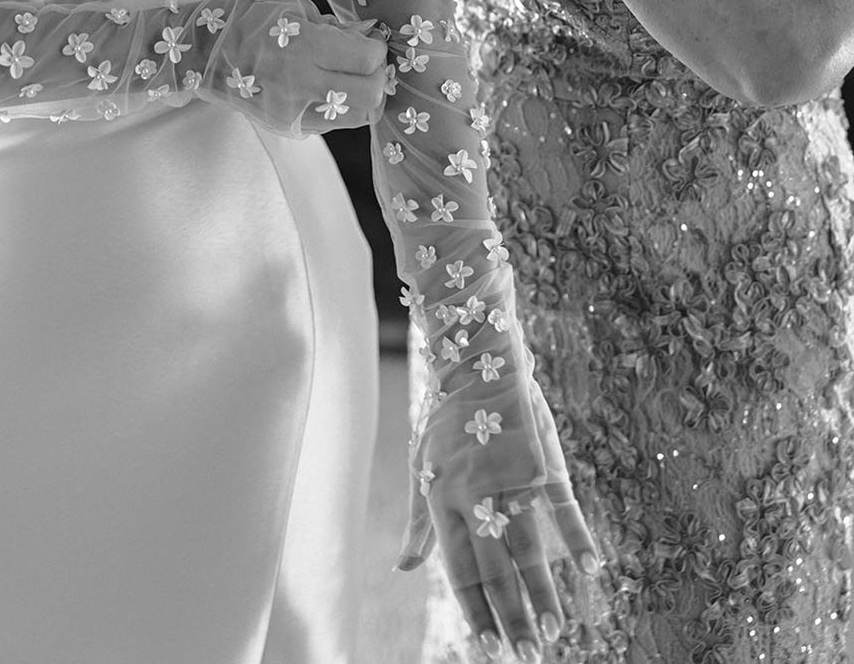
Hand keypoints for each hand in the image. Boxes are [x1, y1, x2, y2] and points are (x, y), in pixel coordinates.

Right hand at [200, 0, 388, 136]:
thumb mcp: (292, 5)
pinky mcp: (288, 128)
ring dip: (364, 96)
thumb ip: (334, 25)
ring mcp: (294, 113)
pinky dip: (341, 106)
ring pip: (357, 117)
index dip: (377, 47)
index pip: (367, 59)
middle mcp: (300, 85)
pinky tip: (327, 86)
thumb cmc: (244, 17)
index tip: (370, 38)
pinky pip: (333, 123)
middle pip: (370, 96)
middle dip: (378, 76)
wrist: (200, 52)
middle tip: (368, 61)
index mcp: (302, 48)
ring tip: (351, 75)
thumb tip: (367, 36)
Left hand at [398, 380, 597, 658]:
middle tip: (528, 657)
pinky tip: (590, 571)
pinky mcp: (540, 458)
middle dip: (512, 616)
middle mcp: (474, 493)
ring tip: (555, 632)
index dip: (475, 611)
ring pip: (528, 544)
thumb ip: (417, 522)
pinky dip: (577, 537)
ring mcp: (509, 475)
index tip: (489, 650)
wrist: (476, 360)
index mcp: (442, 499)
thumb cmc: (445, 420)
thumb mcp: (420, 466)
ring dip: (543, 591)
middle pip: (495, 567)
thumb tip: (404, 569)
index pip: (459, 570)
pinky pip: (561, 504)